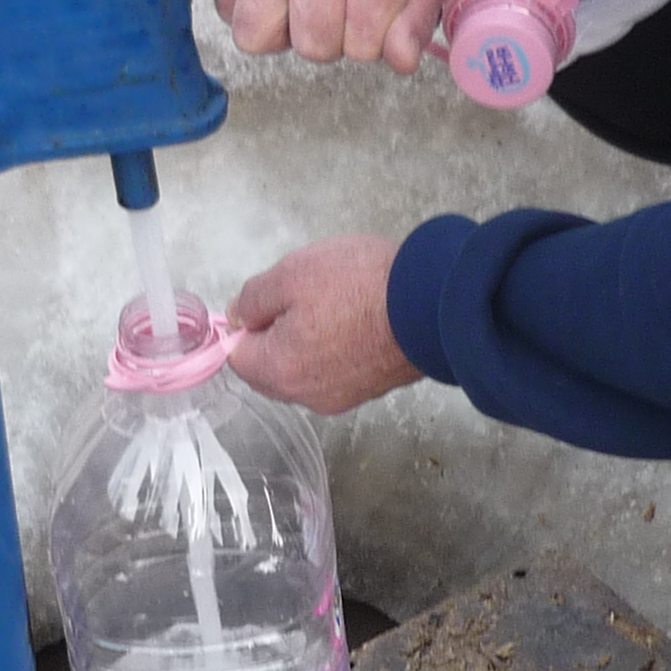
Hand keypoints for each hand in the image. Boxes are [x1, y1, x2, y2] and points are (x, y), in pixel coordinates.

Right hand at [213, 0, 452, 71]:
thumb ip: (421, 14)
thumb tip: (400, 60)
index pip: (365, 47)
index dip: (368, 38)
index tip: (369, 6)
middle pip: (313, 46)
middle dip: (327, 35)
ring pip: (257, 35)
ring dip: (280, 30)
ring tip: (297, 1)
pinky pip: (228, 9)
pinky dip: (248, 10)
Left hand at [229, 235, 421, 414]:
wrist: (433, 305)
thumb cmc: (357, 285)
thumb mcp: (292, 273)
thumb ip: (253, 298)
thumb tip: (236, 318)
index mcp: (279, 371)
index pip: (236, 356)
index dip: (244, 325)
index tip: (267, 298)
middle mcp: (306, 396)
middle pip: (269, 370)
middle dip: (273, 337)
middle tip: (300, 298)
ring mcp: (341, 398)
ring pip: (303, 372)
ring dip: (304, 344)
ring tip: (332, 307)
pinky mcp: (370, 391)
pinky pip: (334, 373)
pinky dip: (333, 352)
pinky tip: (353, 323)